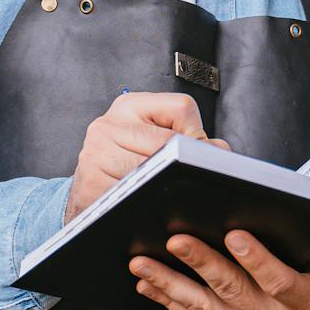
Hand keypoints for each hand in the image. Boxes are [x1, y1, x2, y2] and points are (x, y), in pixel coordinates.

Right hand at [65, 91, 225, 222]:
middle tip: (193, 179)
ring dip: (169, 185)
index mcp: (129, 105)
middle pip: (169, 141)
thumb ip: (189, 138)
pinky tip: (150, 204)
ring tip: (170, 191)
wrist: (88, 194)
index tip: (195, 154)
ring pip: (153, 170)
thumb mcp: (152, 138)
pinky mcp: (90, 184)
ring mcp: (96, 154)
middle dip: (187, 163)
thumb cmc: (127, 163)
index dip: (197, 134)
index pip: (182, 108)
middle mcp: (108, 124)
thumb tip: (221, 151)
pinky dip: (148, 203)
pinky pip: (133, 195)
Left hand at [130, 230, 309, 309]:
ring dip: (170, 284)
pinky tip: (148, 283)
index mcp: (303, 302)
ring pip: (203, 309)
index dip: (257, 259)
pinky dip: (168, 301)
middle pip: (232, 292)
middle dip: (201, 263)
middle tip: (174, 239)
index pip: (278, 282)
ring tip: (141, 263)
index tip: (234, 233)